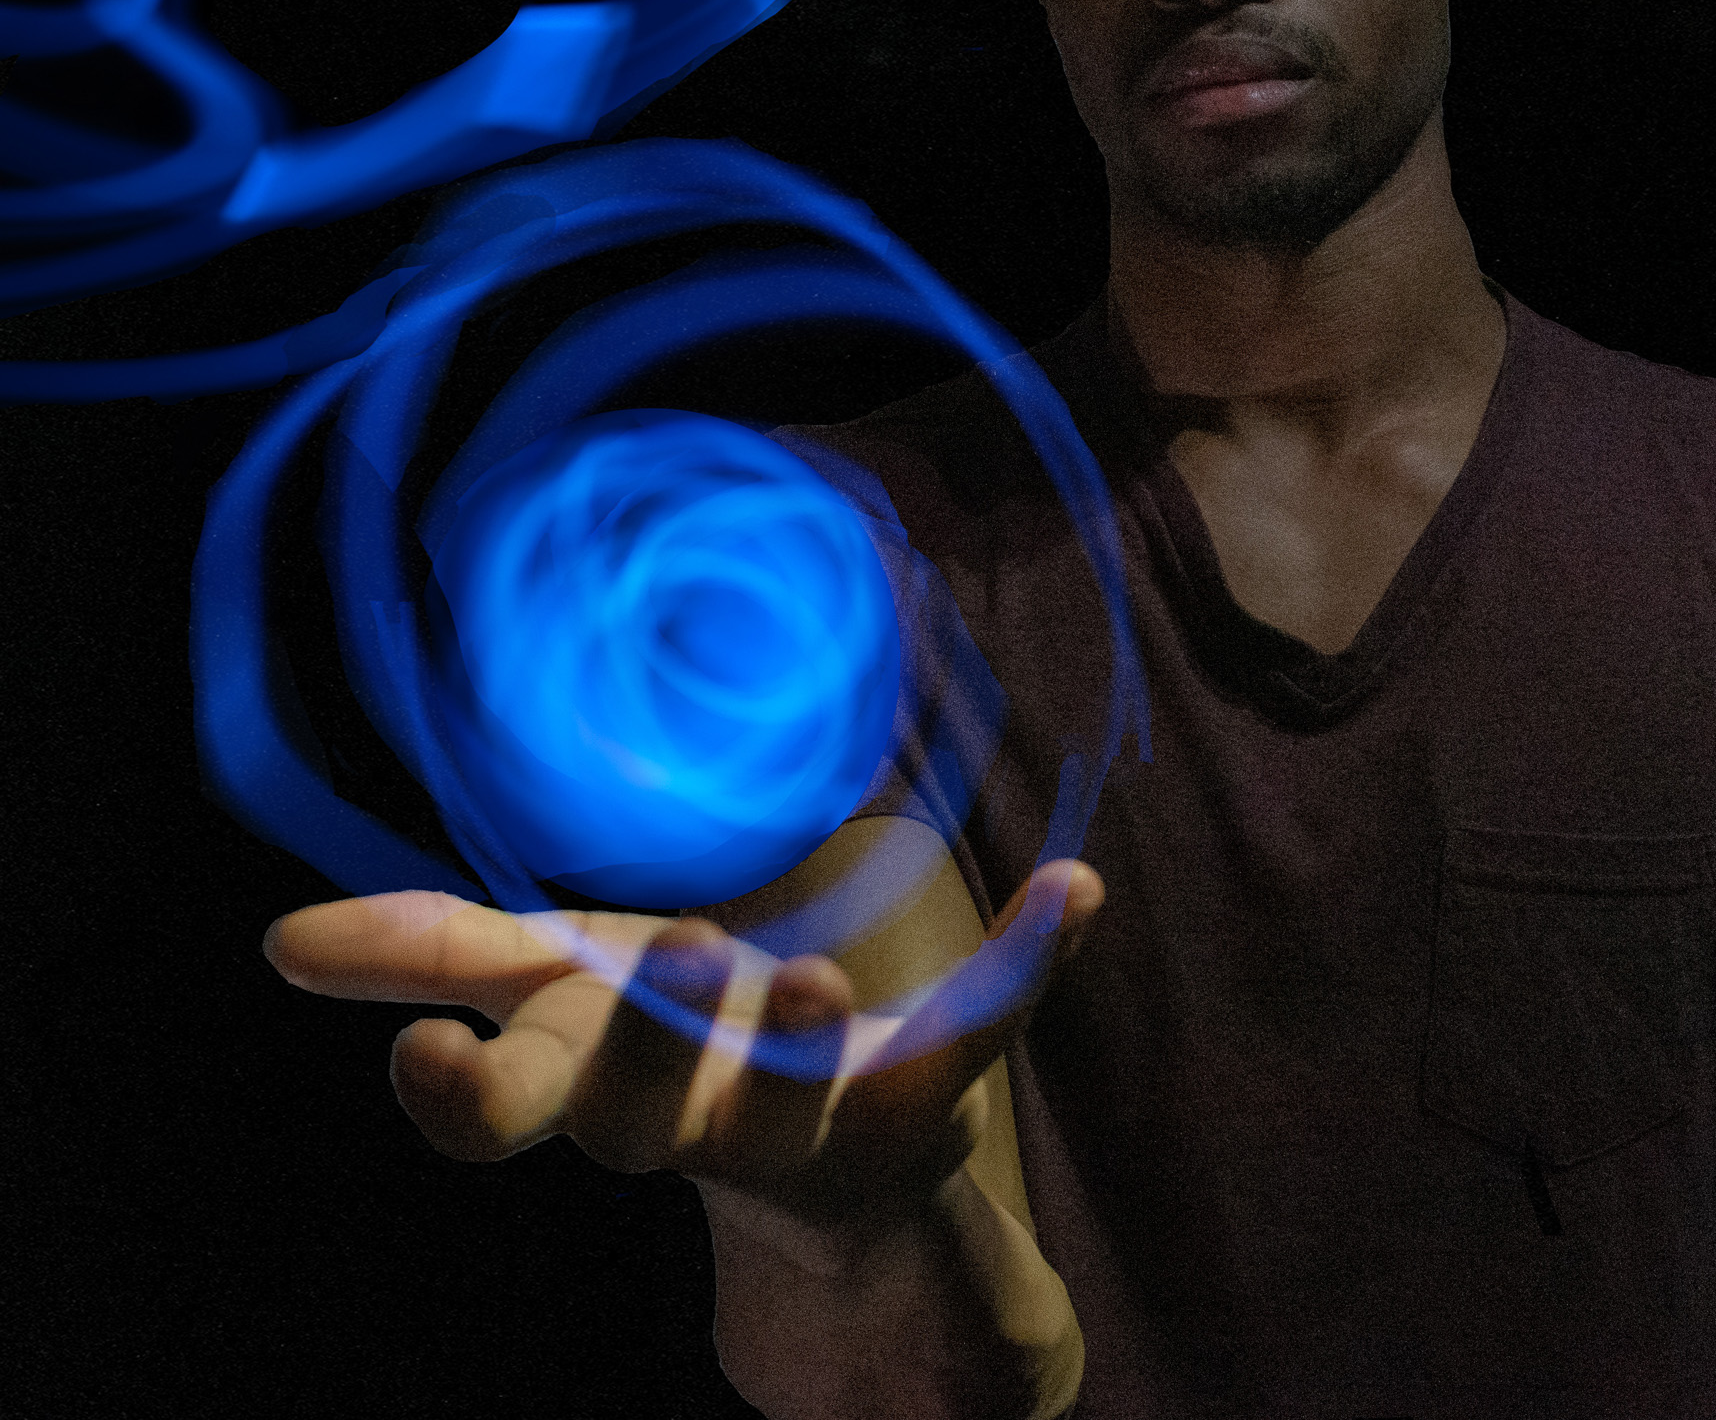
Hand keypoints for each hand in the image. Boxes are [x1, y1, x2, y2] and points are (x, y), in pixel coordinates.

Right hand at [262, 858, 1103, 1251]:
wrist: (832, 1181)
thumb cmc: (674, 1053)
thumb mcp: (559, 994)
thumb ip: (436, 958)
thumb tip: (283, 944)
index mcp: (608, 1087)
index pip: (517, 1108)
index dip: (465, 1093)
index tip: (419, 1054)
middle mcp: (705, 1118)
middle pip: (652, 1111)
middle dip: (648, 1048)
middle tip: (668, 965)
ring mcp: (824, 1114)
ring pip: (806, 1091)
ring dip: (805, 1034)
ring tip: (808, 971)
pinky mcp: (926, 1087)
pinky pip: (980, 1021)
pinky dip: (1029, 957)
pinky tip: (1078, 889)